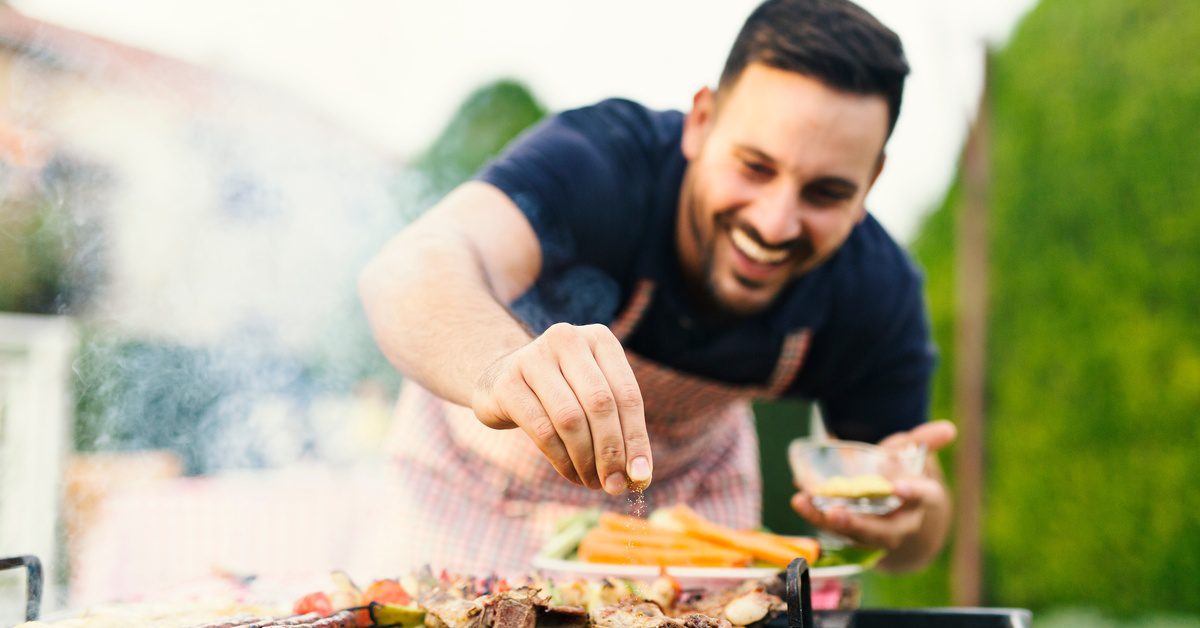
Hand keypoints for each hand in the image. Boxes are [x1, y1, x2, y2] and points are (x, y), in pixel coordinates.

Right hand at [471, 322, 652, 494]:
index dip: (636, 439)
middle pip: (600, 405)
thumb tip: (640, 476)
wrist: (501, 379)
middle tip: (615, 485)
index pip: (627, 394)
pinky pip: (542, 430)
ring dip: (586, 460)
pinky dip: (562, 459)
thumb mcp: (593, 397)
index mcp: (599, 338)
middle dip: (611, 452)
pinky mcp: (507, 383)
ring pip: (571, 419)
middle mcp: (567, 338)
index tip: (641, 476)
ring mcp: (533, 357)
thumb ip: (619, 429)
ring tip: (592, 482)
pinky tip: (571, 473)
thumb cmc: (561, 392)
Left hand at [790, 420, 956, 569]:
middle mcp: (900, 523)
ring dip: (827, 521)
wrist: (899, 510)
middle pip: (883, 531)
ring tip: (803, 503)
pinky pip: (835, 528)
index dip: (913, 493)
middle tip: (836, 514)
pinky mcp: (853, 533)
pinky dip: (816, 514)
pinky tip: (799, 499)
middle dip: (859, 524)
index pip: (923, 497)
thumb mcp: (914, 456)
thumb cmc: (905, 475)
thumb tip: (948, 428)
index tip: (899, 487)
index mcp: (921, 500)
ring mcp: (876, 532)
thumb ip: (924, 441)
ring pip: (854, 534)